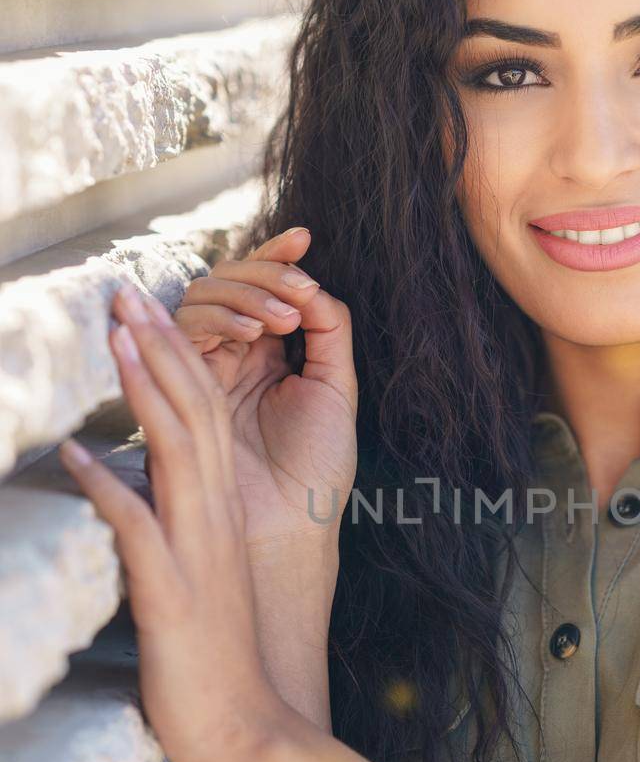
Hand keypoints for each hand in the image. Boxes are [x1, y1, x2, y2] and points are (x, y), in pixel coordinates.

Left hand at [57, 282, 292, 761]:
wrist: (247, 728)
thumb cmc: (215, 659)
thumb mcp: (197, 574)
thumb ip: (173, 523)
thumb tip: (131, 484)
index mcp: (222, 510)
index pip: (206, 414)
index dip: (178, 355)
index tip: (147, 308)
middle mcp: (215, 518)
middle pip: (196, 413)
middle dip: (162, 347)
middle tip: (129, 292)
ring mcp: (197, 553)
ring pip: (178, 452)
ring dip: (146, 391)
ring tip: (117, 338)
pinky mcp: (173, 594)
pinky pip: (140, 530)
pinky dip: (110, 488)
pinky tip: (79, 454)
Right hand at [166, 226, 356, 566]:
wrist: (287, 525)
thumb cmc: (314, 468)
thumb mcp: (335, 388)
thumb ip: (328, 330)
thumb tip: (312, 282)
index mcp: (273, 353)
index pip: (265, 286)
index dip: (278, 255)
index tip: (304, 236)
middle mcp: (235, 356)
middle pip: (228, 282)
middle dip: (262, 275)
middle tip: (295, 295)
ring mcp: (206, 370)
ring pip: (202, 300)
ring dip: (240, 296)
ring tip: (277, 322)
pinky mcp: (182, 388)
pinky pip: (183, 335)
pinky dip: (214, 322)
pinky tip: (248, 335)